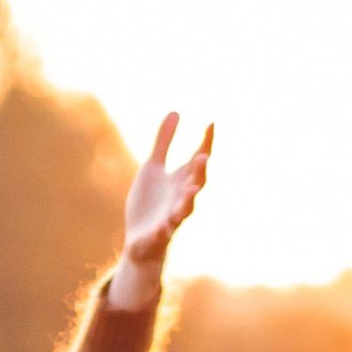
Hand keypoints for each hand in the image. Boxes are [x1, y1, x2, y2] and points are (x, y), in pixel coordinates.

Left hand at [111, 113, 212, 304]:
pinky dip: (164, 229)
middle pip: (195, 183)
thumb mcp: (152, 168)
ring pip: (184, 209)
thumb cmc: (149, 203)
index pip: (198, 160)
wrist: (140, 239)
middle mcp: (181, 198)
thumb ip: (163, 142)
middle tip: (203, 156)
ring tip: (192, 188)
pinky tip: (163, 225)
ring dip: (189, 199)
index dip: (205, 143)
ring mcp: (171, 217)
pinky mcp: (157, 235)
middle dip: (199, 171)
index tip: (211, 123)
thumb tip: (176, 112)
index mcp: (181, 181)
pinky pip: (163, 232)